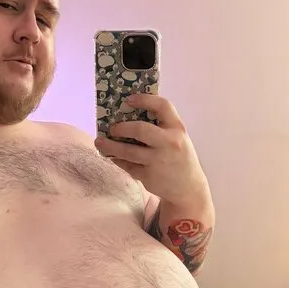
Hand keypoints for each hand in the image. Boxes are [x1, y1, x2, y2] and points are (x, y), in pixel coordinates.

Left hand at [94, 93, 210, 208]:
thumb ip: (161, 127)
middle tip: (112, 128)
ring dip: (110, 146)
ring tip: (99, 142)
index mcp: (178, 129)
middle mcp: (170, 143)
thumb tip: (128, 115)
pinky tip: (113, 157)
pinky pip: (128, 166)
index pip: (163, 106)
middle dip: (121, 127)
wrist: (189, 188)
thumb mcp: (177, 138)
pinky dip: (119, 160)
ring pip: (128, 151)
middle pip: (140, 129)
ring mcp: (159, 161)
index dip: (144, 99)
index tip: (128, 99)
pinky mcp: (150, 176)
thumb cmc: (179, 157)